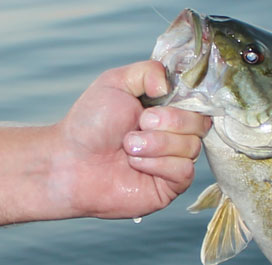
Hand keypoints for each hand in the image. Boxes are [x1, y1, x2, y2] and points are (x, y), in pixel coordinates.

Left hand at [53, 60, 210, 218]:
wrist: (71, 161)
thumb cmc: (90, 124)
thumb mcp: (115, 82)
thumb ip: (147, 71)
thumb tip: (170, 85)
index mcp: (168, 111)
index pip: (198, 103)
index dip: (183, 102)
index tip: (155, 101)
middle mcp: (176, 136)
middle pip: (200, 124)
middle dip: (167, 122)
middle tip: (138, 124)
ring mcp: (176, 161)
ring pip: (192, 147)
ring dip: (156, 144)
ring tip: (128, 147)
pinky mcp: (173, 186)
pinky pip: (184, 171)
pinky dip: (157, 164)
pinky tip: (135, 164)